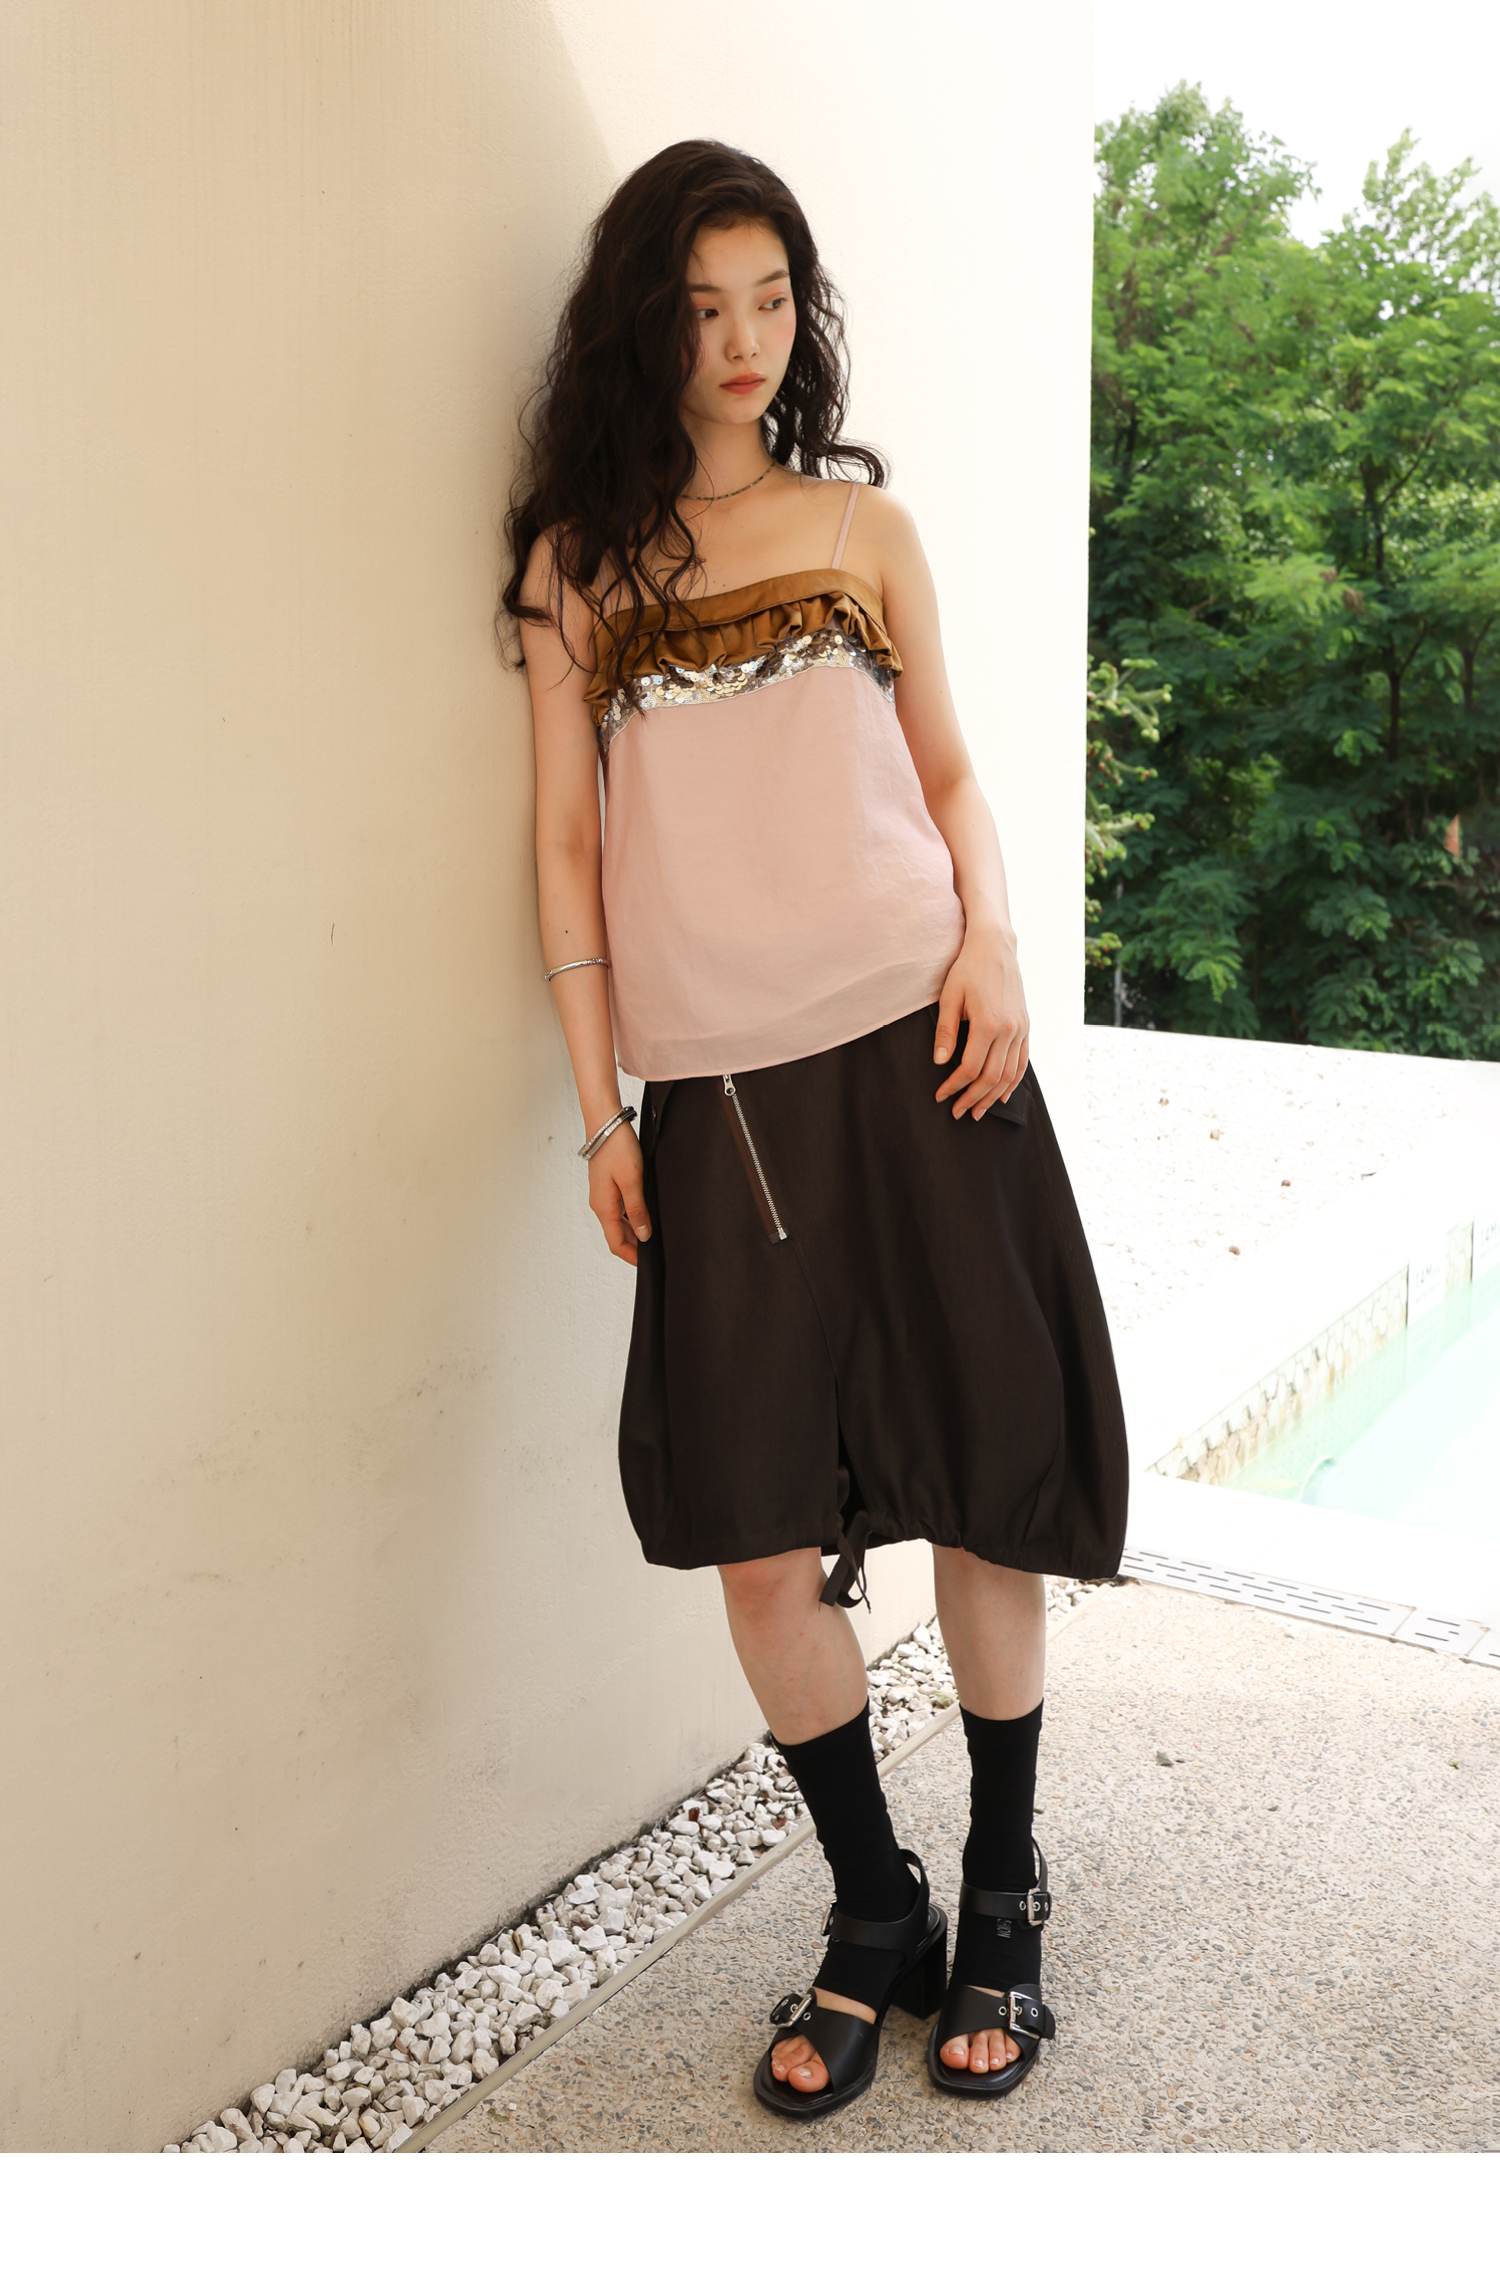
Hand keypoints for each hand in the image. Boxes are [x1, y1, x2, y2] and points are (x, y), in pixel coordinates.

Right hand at [587, 1122, 650, 1263]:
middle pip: (617, 1235)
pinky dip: (632, 1217)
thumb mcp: (632, 1181)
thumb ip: (637, 1210)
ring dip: (634, 1232)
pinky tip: (646, 1213)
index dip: (632, 1257)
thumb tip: (643, 1235)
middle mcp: (601, 1205)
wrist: (605, 1122)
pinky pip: (619, 1210)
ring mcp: (604, 1195)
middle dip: (635, 1247)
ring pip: (618, 1223)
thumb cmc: (616, 1147)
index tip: (647, 1264)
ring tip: (654, 1234)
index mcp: (604, 1208)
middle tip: (656, 1251)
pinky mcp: (608, 1186)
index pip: (616, 1243)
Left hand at [933, 923, 1029, 1118]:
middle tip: (958, 1113)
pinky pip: (1023, 1062)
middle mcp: (1008, 1030)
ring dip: (993, 1096)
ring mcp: (1021, 1029)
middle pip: (992, 1077)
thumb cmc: (968, 969)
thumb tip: (939, 1062)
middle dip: (973, 1098)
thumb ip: (946, 1031)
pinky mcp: (1026, 1026)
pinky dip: (1013, 1082)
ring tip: (978, 1111)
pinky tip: (1003, 1095)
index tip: (941, 1095)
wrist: (996, 947)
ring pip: (1010, 1074)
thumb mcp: (949, 997)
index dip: (954, 1086)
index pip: (970, 1068)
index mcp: (987, 1023)